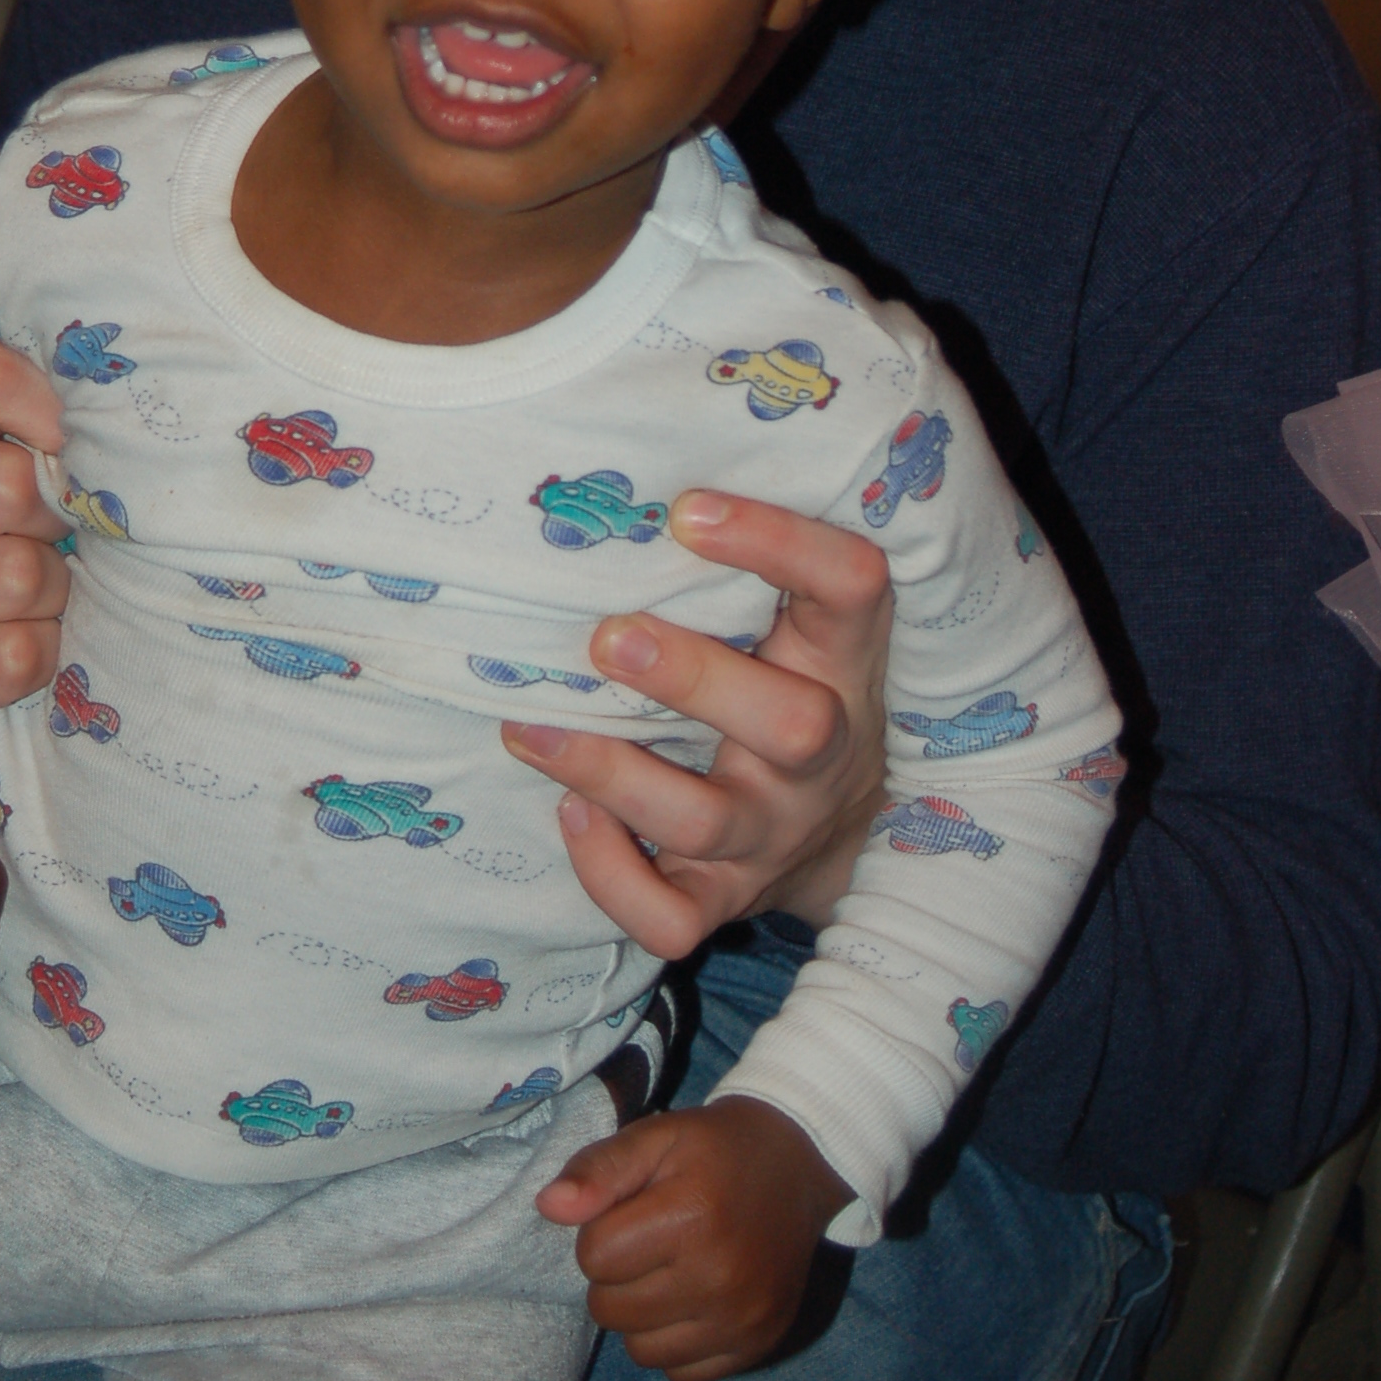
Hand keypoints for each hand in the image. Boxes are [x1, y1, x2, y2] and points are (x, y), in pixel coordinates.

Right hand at [0, 341, 68, 762]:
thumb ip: (54, 408)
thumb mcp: (32, 449)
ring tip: (37, 596)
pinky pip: (10, 656)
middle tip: (52, 536)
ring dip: (52, 592)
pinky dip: (42, 656)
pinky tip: (21, 646)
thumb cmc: (21, 528)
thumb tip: (108, 409)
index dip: (50, 408)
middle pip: (6, 481)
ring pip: (15, 574)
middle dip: (56, 516)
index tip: (67, 443)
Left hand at [502, 490, 891, 955]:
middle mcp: (821, 753)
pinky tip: (569, 813)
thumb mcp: (803, 621)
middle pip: (792, 725)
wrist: (846, 836)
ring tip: (529, 728)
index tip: (688, 509)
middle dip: (695, 681)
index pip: (851, 588)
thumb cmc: (793, 682)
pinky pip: (671, 919)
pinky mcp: (727, 900)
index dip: (781, 545)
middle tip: (607, 638)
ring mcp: (774, 834)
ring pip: (708, 822)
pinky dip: (610, 876)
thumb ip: (751, 558)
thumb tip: (625, 461)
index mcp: (844, 659)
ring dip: (612, 772)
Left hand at [536, 1095, 850, 1380]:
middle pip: (609, 1309)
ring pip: (639, 1350)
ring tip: (670, 1271)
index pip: (594, 1256)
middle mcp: (720, 1278)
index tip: (634, 1211)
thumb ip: (599, 1169)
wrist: (797, 1167)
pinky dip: (675, 1342)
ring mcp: (742, 1320)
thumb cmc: (714, 1150)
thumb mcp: (656, 1137)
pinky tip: (695, 1300)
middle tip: (652, 1241)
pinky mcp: (757, 1348)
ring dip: (641, 1315)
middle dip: (617, 1274)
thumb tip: (548, 1207)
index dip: (603, 1230)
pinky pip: (679, 1372)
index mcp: (692, 1216)